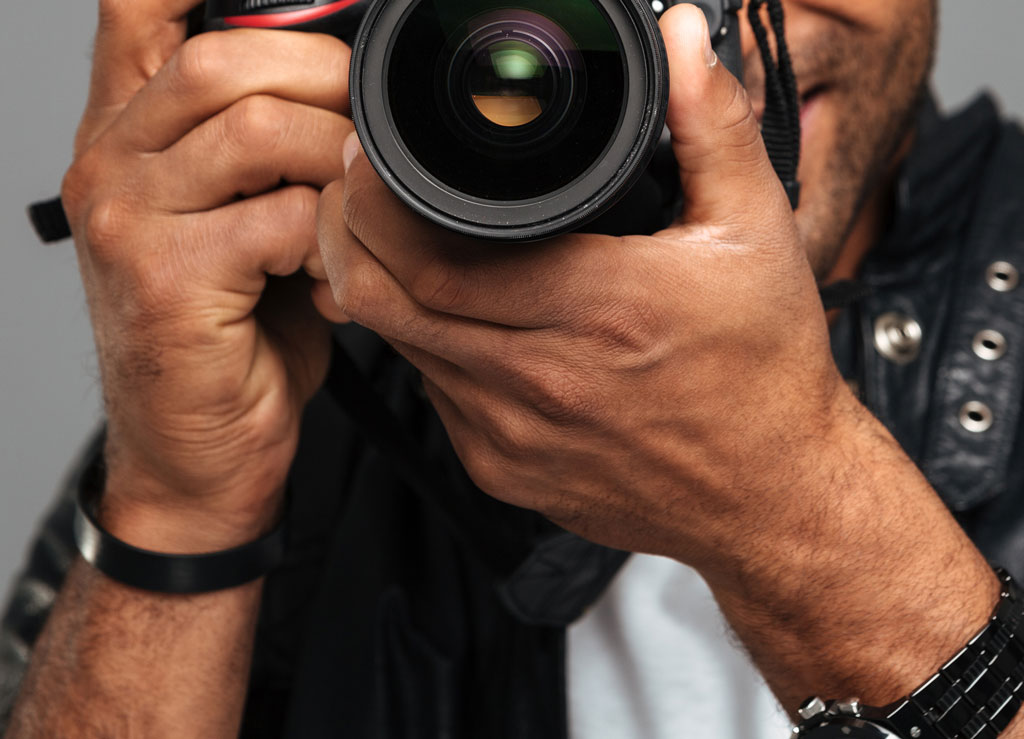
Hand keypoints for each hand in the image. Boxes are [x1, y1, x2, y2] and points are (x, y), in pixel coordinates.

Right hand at [62, 0, 352, 549]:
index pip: (141, 8)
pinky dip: (333, 241)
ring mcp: (129, 216)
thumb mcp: (243, 222)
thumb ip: (273, 152)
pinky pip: (281, 216)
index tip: (312, 12)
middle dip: (324, 83)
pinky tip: (333, 275)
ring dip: (337, 164)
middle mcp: (111, 160)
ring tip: (352, 214)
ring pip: (260, 128)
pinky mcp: (166, 277)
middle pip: (224, 56)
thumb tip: (355, 96)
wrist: (195, 450)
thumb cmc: (230, 337)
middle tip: (363, 139)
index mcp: (127, 132)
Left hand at [317, 5, 842, 574]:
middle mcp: (539, 379)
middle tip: (356, 192)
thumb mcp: (755, 234)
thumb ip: (711, 126)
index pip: (433, 258)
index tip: (370, 162)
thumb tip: (682, 43)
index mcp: (596, 309)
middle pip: (387, 300)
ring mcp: (511, 434)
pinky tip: (452, 317)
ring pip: (399, 348)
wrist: (768, 493)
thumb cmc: (764, 375)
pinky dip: (424, 347)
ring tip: (396, 242)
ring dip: (381, 288)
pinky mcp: (503, 472)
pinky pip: (432, 395)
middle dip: (349, 236)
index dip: (375, 205)